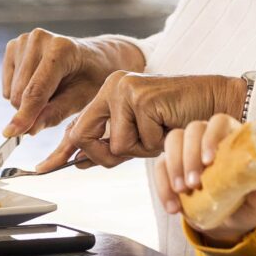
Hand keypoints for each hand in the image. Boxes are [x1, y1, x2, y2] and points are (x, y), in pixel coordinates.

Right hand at [1, 31, 139, 137]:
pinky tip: (38, 85)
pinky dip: (19, 92)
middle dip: (30, 110)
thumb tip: (28, 130)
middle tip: (54, 106)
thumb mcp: (82, 99)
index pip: (36, 90)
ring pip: (11, 90)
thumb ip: (55, 113)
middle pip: (20, 92)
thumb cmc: (92, 78)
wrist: (95, 56)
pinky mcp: (14, 45)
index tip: (11, 134)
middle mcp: (39, 39)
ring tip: (51, 92)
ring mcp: (24, 40)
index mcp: (61, 49)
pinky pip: (7, 84)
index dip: (24, 115)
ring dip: (26, 102)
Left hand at [38, 72, 245, 172]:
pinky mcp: (141, 97)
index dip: (62, 153)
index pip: (77, 128)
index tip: (42, 169)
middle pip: (85, 138)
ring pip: (116, 144)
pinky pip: (139, 140)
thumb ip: (110, 147)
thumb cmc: (177, 119)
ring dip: (142, 148)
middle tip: (140, 146)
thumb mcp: (139, 137)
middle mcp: (111, 86)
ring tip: (160, 130)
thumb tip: (79, 161)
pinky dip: (156, 142)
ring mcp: (124, 89)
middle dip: (107, 154)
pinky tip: (168, 124)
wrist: (213, 101)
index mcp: (107, 94)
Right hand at [148, 113, 255, 244]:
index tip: (209, 161)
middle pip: (192, 130)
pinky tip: (172, 207)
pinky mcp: (170, 165)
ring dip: (174, 166)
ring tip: (180, 191)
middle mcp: (207, 137)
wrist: (228, 223)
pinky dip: (162, 186)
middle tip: (192, 184)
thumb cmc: (247, 205)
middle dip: (190, 156)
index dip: (211, 137)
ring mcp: (186, 149)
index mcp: (232, 138)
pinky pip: (159, 167)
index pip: (219, 122)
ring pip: (172, 141)